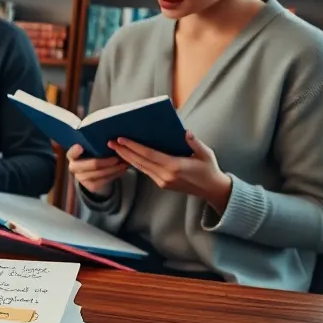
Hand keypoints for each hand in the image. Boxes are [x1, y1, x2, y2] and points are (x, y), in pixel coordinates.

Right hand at [66, 143, 129, 196]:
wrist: (90, 173)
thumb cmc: (91, 155)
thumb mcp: (89, 149)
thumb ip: (93, 144)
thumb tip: (109, 140)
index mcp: (72, 155)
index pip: (72, 153)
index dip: (76, 150)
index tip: (81, 146)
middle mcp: (74, 168)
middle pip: (92, 164)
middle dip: (107, 161)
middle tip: (118, 157)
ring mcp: (82, 178)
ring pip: (101, 173)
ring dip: (115, 168)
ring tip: (124, 163)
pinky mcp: (90, 186)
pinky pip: (105, 180)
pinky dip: (115, 174)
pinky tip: (122, 170)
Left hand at [111, 131, 232, 212]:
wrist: (212, 189)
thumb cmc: (209, 169)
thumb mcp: (206, 154)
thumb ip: (195, 143)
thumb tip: (185, 132)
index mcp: (174, 167)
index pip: (149, 155)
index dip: (133, 147)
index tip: (121, 139)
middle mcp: (165, 175)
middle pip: (140, 162)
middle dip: (124, 152)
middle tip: (110, 142)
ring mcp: (162, 181)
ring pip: (140, 168)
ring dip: (126, 158)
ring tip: (115, 148)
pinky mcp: (162, 184)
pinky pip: (145, 172)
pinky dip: (135, 163)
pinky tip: (128, 156)